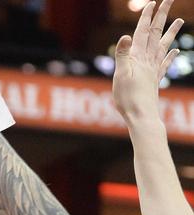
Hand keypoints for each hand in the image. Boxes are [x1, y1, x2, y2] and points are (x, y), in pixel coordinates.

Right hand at [113, 0, 182, 122]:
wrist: (141, 117)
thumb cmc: (128, 99)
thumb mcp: (120, 76)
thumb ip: (122, 55)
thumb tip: (125, 36)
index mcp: (137, 58)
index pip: (143, 33)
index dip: (147, 17)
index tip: (152, 2)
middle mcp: (148, 61)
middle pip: (156, 34)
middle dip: (162, 16)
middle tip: (168, 0)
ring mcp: (153, 70)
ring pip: (163, 46)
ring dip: (171, 32)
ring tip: (180, 21)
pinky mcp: (155, 81)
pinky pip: (165, 64)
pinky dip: (171, 56)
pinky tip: (176, 51)